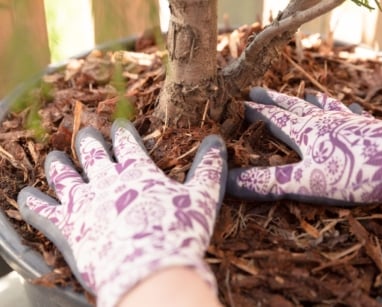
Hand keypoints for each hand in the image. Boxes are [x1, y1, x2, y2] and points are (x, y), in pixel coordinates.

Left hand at [18, 119, 226, 306]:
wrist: (152, 271)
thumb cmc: (179, 233)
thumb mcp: (203, 198)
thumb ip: (209, 168)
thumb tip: (217, 141)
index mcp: (138, 171)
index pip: (127, 142)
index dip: (123, 131)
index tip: (119, 125)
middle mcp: (107, 181)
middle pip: (93, 152)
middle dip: (89, 141)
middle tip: (87, 134)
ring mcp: (84, 203)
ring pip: (64, 175)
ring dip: (59, 164)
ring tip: (55, 157)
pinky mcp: (68, 228)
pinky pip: (42, 211)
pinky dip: (32, 202)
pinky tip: (24, 195)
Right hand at [227, 87, 381, 204]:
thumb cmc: (356, 173)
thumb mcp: (306, 182)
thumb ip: (269, 182)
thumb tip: (229, 181)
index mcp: (305, 133)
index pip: (272, 119)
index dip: (254, 112)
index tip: (237, 104)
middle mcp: (323, 121)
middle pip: (292, 107)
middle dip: (272, 100)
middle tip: (255, 89)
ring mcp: (347, 122)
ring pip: (321, 107)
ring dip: (308, 101)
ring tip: (304, 94)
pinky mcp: (367, 128)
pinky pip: (352, 114)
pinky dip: (345, 109)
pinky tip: (349, 107)